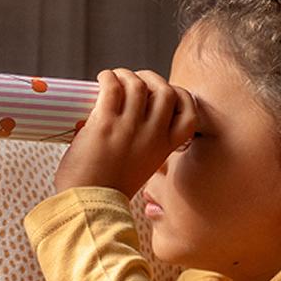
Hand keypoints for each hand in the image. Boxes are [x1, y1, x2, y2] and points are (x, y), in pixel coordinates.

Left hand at [52, 68, 196, 197]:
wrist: (90, 205)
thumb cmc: (109, 189)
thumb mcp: (141, 167)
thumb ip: (145, 144)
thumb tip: (132, 117)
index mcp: (164, 149)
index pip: (190, 114)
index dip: (182, 96)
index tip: (165, 93)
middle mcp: (152, 136)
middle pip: (166, 90)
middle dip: (151, 78)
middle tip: (135, 81)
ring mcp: (130, 128)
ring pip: (137, 83)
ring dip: (125, 75)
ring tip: (113, 80)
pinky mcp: (106, 123)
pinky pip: (113, 85)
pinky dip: (108, 77)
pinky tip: (102, 81)